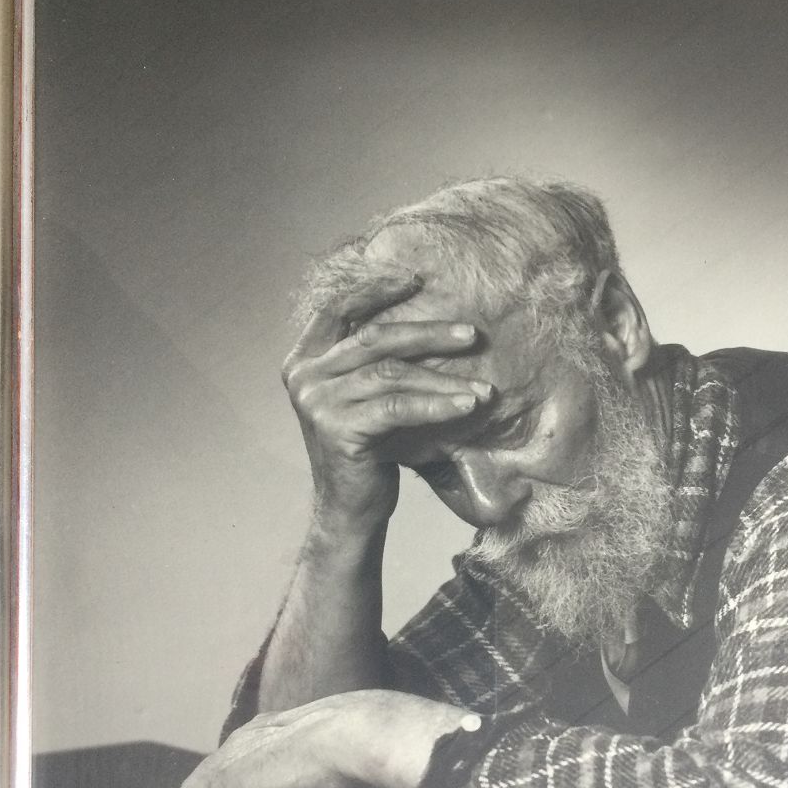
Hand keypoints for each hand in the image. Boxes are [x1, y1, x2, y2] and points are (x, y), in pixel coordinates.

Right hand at [281, 276, 492, 530]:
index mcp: (304, 360)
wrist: (350, 509)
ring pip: (391, 374)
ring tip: (482, 387)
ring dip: (443, 377)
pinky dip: (436, 404)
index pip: (337, 309)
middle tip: (471, 334)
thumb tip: (434, 323)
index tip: (416, 278)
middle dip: (428, 333)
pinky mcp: (339, 429)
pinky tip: (466, 405)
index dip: (375, 289)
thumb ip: (374, 362)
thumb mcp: (365, 397)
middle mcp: (304, 377)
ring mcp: (318, 402)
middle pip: (373, 338)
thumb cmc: (368, 449)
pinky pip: (398, 407)